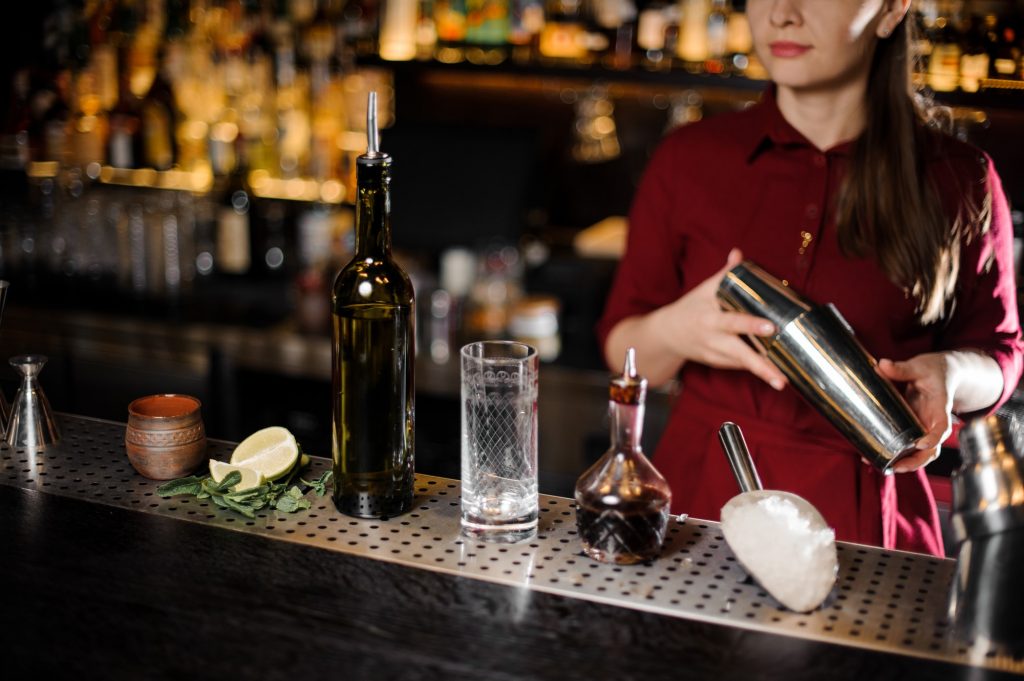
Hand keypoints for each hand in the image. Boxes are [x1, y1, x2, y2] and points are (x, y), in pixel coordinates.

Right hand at [652, 249, 787, 389]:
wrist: (667, 333)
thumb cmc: (691, 308)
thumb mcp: (704, 289)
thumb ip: (725, 274)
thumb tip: (738, 253)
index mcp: (710, 317)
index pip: (733, 320)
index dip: (752, 324)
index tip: (771, 327)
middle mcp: (711, 338)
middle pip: (738, 352)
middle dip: (759, 364)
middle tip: (779, 375)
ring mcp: (713, 353)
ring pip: (740, 363)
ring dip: (761, 372)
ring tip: (781, 380)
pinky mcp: (714, 362)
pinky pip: (736, 365)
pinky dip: (753, 368)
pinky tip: (772, 373)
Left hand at [876, 353, 954, 472]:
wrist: (944, 373)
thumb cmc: (934, 370)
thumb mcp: (919, 366)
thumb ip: (902, 369)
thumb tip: (881, 365)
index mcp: (940, 407)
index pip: (942, 426)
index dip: (934, 437)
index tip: (922, 443)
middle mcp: (934, 422)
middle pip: (932, 449)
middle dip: (917, 461)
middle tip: (897, 467)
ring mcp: (925, 427)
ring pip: (921, 452)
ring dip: (906, 463)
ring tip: (884, 467)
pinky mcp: (915, 428)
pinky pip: (908, 445)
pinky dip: (897, 454)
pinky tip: (876, 457)